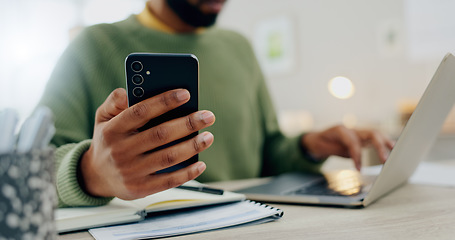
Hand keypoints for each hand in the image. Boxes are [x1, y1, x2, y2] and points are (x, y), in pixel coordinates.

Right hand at [80, 88, 214, 199]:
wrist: (96, 175)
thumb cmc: (108, 140)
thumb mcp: (103, 117)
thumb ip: (114, 101)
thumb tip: (128, 91)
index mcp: (113, 130)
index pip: (141, 112)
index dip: (164, 101)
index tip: (186, 93)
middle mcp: (121, 151)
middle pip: (160, 135)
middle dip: (188, 124)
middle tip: (208, 116)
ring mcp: (130, 171)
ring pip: (168, 157)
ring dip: (192, 147)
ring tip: (208, 137)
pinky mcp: (139, 188)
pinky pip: (167, 181)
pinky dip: (187, 173)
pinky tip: (200, 163)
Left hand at [301, 125, 393, 169]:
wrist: (316, 138)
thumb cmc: (320, 143)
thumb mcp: (323, 148)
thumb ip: (338, 152)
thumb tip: (356, 164)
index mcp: (341, 130)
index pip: (353, 142)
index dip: (357, 155)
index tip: (359, 168)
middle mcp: (352, 130)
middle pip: (371, 133)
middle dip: (379, 146)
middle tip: (385, 159)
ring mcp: (358, 133)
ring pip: (376, 134)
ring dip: (386, 143)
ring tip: (396, 152)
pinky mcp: (362, 138)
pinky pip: (375, 139)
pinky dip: (384, 144)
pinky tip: (393, 150)